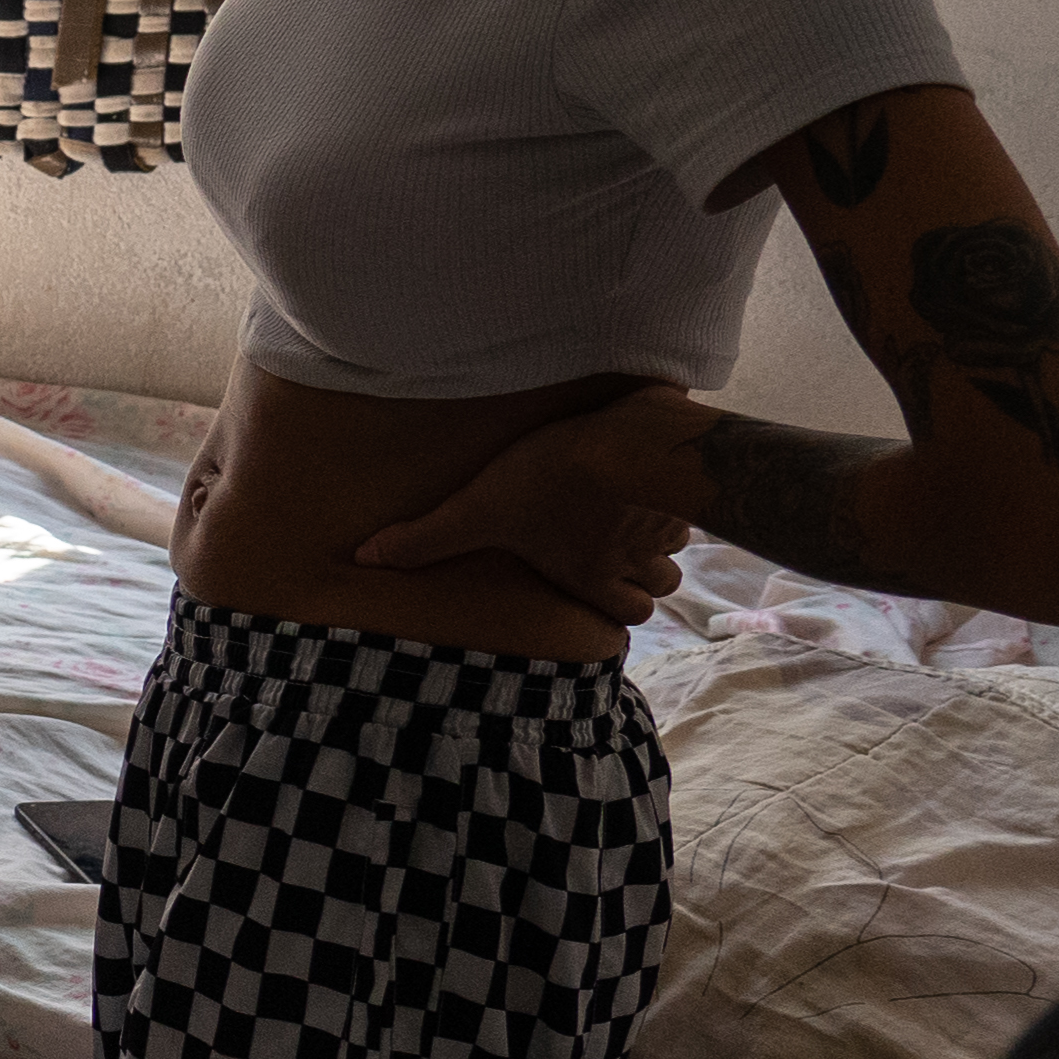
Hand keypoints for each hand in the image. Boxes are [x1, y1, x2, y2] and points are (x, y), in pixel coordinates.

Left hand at [356, 390, 699, 627]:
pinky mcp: (690, 482)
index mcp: (592, 574)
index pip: (628, 617)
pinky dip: (677, 490)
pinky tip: (652, 470)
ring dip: (662, 532)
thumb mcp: (476, 508)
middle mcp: (638, 559)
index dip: (620, 607)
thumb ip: (427, 536)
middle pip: (663, 587)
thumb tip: (364, 558)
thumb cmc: (550, 478)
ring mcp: (671, 522)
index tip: (608, 592)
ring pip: (679, 545)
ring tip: (634, 509)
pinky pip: (694, 498)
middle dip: (647, 575)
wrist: (629, 441)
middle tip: (622, 550)